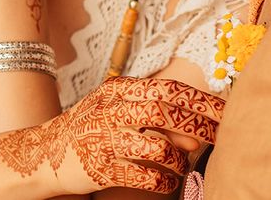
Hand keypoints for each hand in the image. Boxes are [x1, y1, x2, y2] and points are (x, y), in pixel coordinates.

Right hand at [0, 77, 224, 195]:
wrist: (46, 151)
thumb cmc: (91, 126)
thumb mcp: (115, 105)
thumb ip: (150, 107)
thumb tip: (194, 120)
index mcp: (119, 90)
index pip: (168, 89)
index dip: (199, 99)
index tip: (224, 108)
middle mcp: (113, 110)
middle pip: (166, 112)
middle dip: (199, 124)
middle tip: (222, 134)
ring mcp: (106, 139)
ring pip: (158, 147)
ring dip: (180, 160)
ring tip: (184, 167)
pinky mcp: (101, 169)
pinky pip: (143, 176)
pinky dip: (163, 180)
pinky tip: (167, 182)